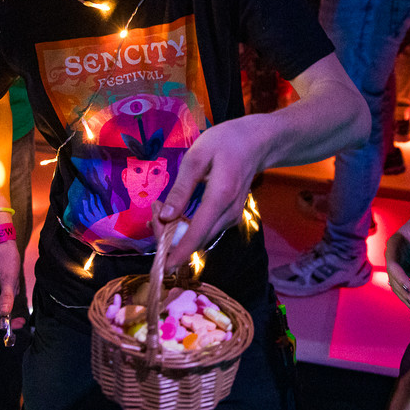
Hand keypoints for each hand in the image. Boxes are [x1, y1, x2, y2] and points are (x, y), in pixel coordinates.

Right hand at [0, 239, 20, 327]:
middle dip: (7, 317)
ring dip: (6, 306)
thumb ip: (7, 298)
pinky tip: (11, 286)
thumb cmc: (4, 258)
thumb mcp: (9, 278)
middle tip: (22, 317)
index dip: (6, 324)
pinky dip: (4, 299)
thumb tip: (5, 315)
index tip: (20, 323)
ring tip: (14, 288)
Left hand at [156, 115, 268, 261]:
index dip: (179, 252)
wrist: (256, 143)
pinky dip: (188, 227)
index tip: (163, 266)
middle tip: (154, 212)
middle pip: (197, 239)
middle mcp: (229, 214)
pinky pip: (206, 230)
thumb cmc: (224, 143)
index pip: (197, 233)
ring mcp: (232, 218)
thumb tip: (165, 217)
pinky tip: (174, 213)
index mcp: (220, 197)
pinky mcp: (230, 217)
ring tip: (160, 209)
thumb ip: (181, 188)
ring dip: (178, 232)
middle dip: (170, 236)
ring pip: (201, 237)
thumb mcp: (197, 157)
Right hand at [385, 212, 409, 313]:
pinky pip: (403, 286)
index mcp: (394, 244)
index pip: (392, 263)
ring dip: (405, 298)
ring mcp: (397, 264)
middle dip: (403, 291)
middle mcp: (392, 256)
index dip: (399, 276)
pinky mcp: (403, 271)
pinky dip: (408, 297)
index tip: (409, 286)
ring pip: (396, 285)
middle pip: (393, 277)